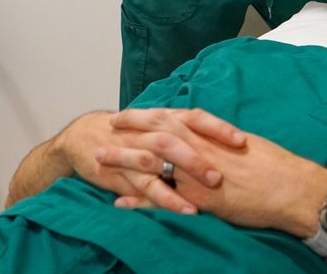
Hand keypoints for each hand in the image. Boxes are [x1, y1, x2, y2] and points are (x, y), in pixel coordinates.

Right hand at [57, 108, 246, 214]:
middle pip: (177, 139)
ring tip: (211, 190)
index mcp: (162, 118)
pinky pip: (145, 188)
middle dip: (200, 155)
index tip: (242, 140)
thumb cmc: (128, 132)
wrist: (84, 137)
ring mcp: (133, 152)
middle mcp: (148, 132)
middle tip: (224, 172)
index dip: (217, 127)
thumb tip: (221, 140)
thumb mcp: (156, 125)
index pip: (194, 117)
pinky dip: (165, 199)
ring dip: (186, 176)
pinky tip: (184, 210)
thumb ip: (185, 130)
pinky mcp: (120, 173)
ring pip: (160, 162)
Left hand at [115, 132, 326, 238]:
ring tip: (99, 158)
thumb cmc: (276, 167)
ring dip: (123, 160)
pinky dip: (139, 201)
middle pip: (154, 132)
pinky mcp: (199, 199)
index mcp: (210, 134)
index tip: (131, 112)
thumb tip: (215, 141)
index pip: (172, 117)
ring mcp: (196, 173)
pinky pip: (162, 199)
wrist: (292, 188)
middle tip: (107, 125)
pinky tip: (120, 203)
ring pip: (151, 162)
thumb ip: (223, 143)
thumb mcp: (246, 145)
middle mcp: (199, 148)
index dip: (148, 114)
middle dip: (129, 128)